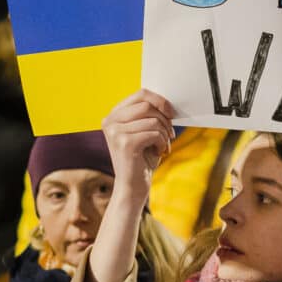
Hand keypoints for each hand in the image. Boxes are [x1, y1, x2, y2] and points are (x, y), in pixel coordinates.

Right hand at [101, 90, 176, 207]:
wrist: (133, 187)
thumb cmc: (141, 159)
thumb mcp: (144, 132)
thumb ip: (149, 115)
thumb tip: (166, 102)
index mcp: (113, 115)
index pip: (140, 94)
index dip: (160, 100)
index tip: (171, 113)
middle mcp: (110, 121)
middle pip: (147, 104)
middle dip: (164, 119)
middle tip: (169, 134)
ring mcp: (115, 131)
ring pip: (153, 120)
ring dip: (164, 134)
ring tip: (161, 146)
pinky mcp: (125, 143)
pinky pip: (155, 133)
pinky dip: (162, 143)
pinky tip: (158, 153)